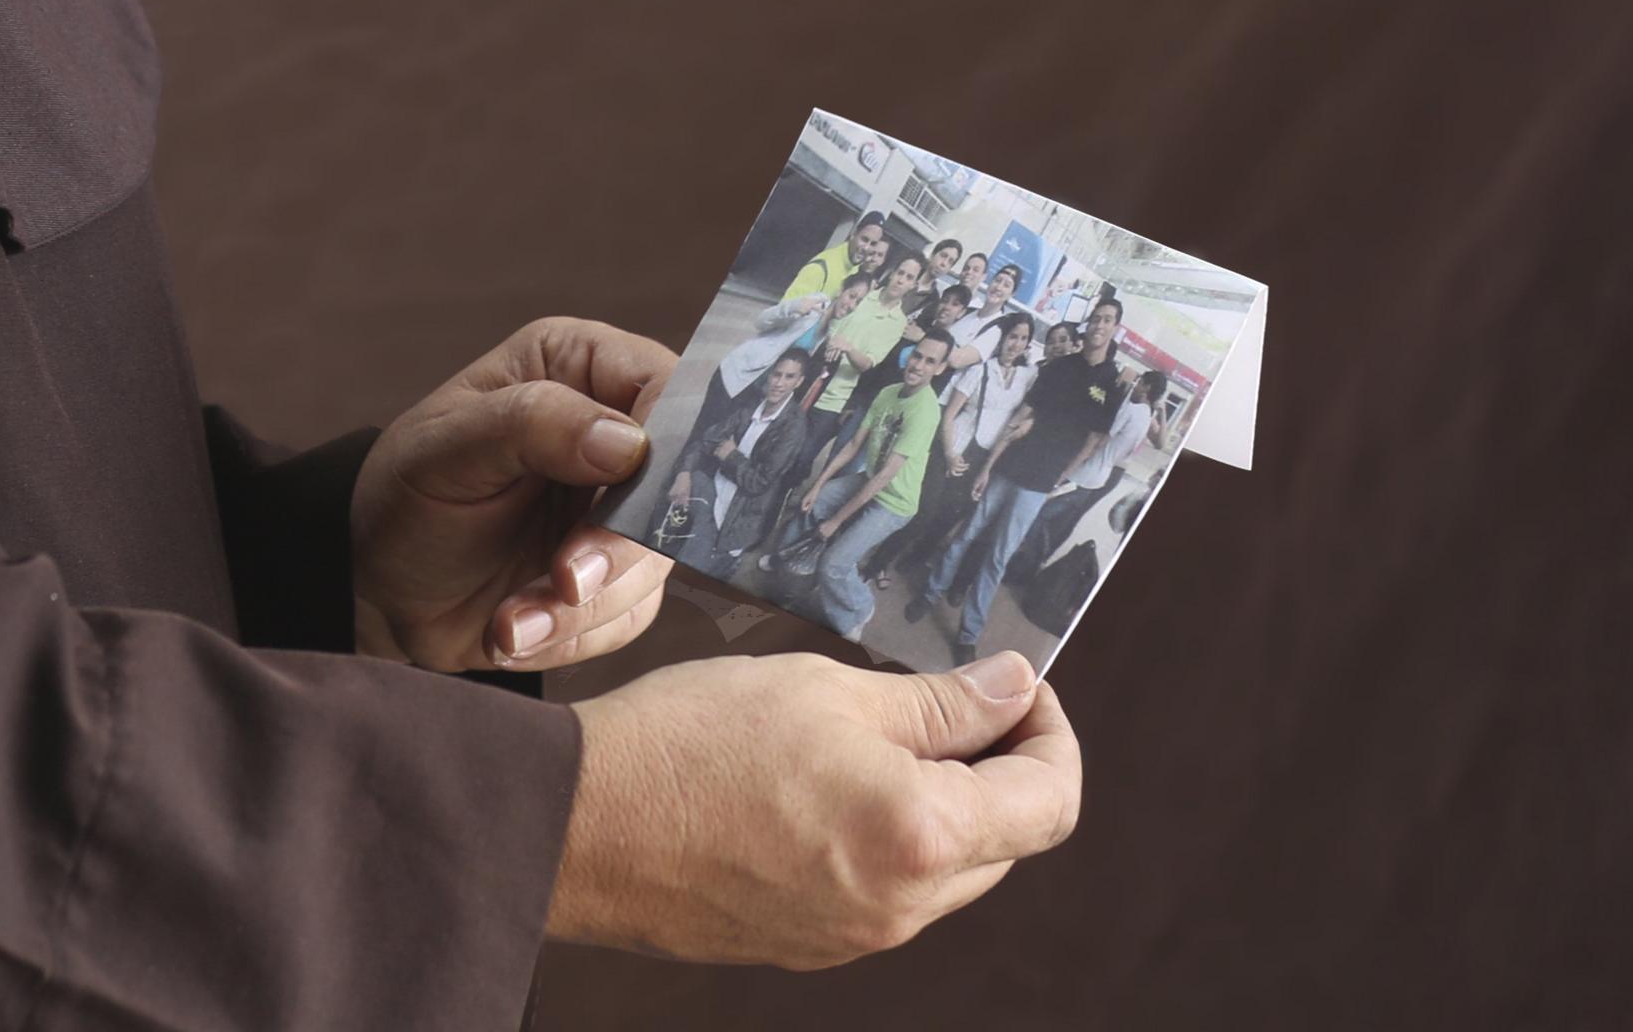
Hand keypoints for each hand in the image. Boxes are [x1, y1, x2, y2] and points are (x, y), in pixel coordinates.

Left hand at [350, 316, 677, 671]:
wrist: (378, 589)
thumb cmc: (404, 497)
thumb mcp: (446, 449)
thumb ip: (530, 424)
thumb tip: (628, 441)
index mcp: (578, 367)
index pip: (667, 388)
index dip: (666, 450)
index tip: (631, 508)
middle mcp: (613, 431)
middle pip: (678, 486)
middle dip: (620, 549)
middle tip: (563, 581)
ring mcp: (620, 509)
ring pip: (658, 562)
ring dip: (583, 606)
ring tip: (510, 620)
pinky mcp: (616, 578)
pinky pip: (629, 615)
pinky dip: (571, 635)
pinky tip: (513, 630)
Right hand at [548, 651, 1081, 965]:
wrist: (580, 824)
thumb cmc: (691, 742)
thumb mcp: (826, 689)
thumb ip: (938, 701)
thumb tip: (1015, 688)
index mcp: (920, 836)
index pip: (1050, 800)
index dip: (1052, 733)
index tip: (1018, 686)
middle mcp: (902, 906)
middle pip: (1008, 841)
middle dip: (1001, 767)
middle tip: (953, 697)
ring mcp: (856, 937)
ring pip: (946, 870)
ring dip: (943, 804)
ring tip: (879, 735)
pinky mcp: (811, 945)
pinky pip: (887, 892)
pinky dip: (888, 838)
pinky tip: (830, 784)